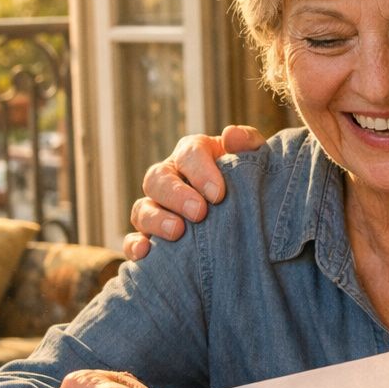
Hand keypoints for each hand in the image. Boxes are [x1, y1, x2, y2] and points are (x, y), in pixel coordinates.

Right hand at [124, 125, 264, 259]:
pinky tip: (146, 252)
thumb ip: (248, 143)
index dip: (200, 171)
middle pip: (158, 179)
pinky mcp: (151, 237)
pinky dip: (135, 245)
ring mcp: (157, 208)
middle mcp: (169, 178)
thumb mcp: (255, 159)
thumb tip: (231, 135)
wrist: (250, 214)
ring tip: (177, 232)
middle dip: (176, 195)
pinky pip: (132, 240)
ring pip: (142, 209)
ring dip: (156, 220)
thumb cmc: (248, 181)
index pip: (188, 153)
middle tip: (199, 213)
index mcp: (193, 155)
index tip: (218, 194)